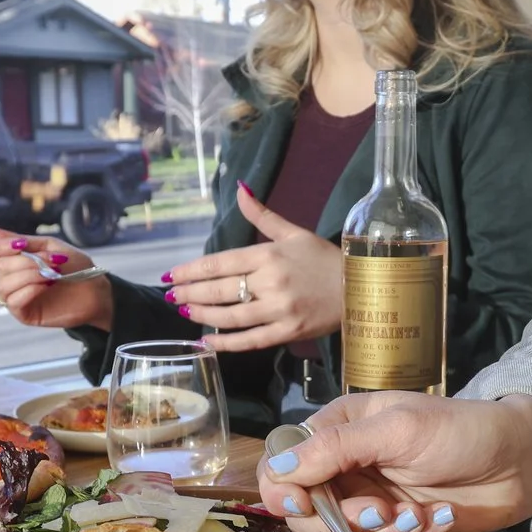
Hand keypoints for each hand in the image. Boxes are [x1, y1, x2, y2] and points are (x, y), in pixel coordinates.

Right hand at [0, 231, 108, 329]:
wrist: (97, 290)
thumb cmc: (75, 266)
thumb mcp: (49, 246)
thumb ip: (20, 240)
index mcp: (13, 260)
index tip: (20, 244)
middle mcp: (10, 279)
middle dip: (27, 261)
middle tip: (52, 261)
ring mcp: (16, 297)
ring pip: (4, 285)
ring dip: (30, 275)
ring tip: (52, 274)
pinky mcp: (24, 314)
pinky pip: (13, 301)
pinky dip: (30, 290)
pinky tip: (47, 286)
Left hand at [161, 186, 341, 351]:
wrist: (360, 287)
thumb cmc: (324, 258)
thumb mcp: (293, 232)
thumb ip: (261, 214)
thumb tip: (239, 188)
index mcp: (269, 255)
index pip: (220, 263)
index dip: (191, 271)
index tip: (171, 275)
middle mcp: (271, 282)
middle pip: (220, 290)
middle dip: (191, 294)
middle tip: (171, 296)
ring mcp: (279, 310)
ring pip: (230, 316)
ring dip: (202, 315)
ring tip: (185, 312)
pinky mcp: (288, 332)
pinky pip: (250, 340)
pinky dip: (226, 342)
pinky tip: (208, 341)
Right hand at [257, 392, 531, 531]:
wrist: (520, 462)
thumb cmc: (460, 430)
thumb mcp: (398, 428)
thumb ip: (337, 448)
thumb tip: (278, 469)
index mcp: (335, 433)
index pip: (280, 469)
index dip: (283, 491)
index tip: (305, 502)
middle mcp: (342, 473)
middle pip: (301, 517)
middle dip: (340, 520)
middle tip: (380, 509)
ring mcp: (366, 508)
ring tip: (416, 515)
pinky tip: (439, 518)